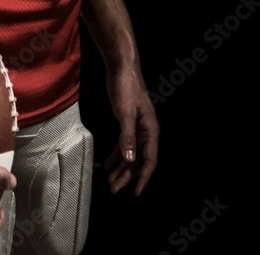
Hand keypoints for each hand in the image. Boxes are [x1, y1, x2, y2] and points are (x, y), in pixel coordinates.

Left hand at [103, 65, 158, 196]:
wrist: (121, 68)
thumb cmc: (126, 88)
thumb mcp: (125, 113)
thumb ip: (127, 137)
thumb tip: (129, 160)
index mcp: (150, 130)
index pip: (150, 159)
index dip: (143, 177)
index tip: (136, 192)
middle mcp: (146, 131)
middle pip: (138, 160)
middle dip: (127, 176)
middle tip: (114, 190)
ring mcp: (137, 127)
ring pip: (130, 153)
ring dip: (121, 168)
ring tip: (110, 182)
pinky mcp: (127, 122)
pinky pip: (123, 144)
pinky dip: (116, 155)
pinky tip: (108, 164)